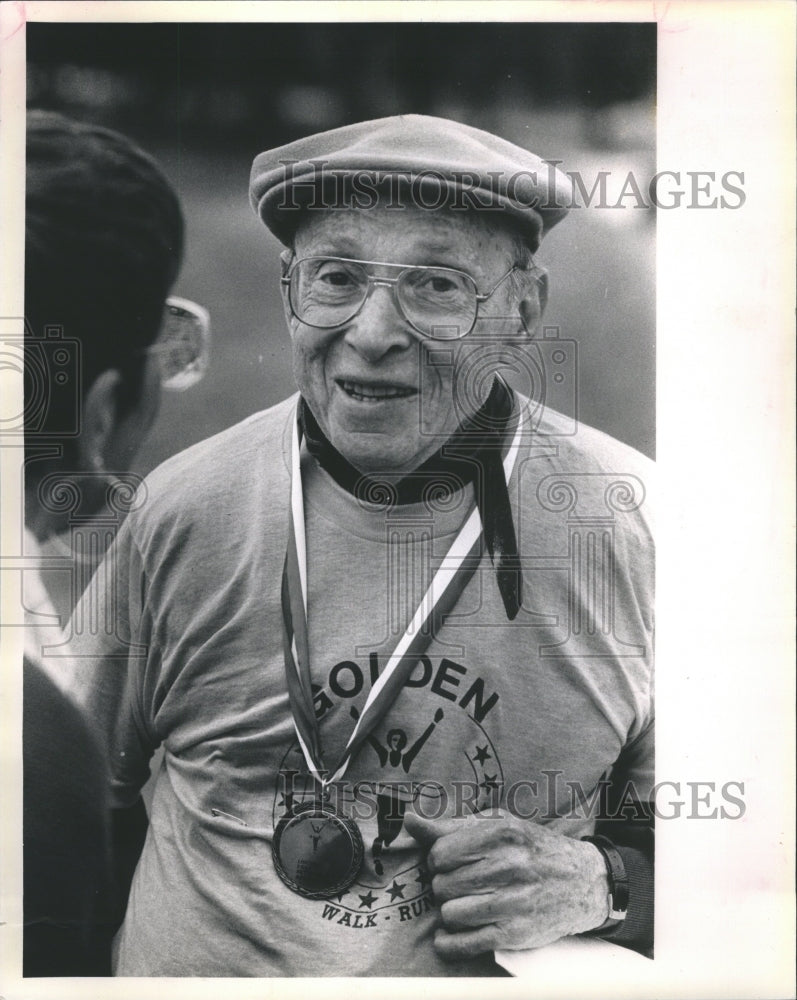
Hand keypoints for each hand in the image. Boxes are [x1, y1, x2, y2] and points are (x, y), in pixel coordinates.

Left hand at [403, 810, 608, 957]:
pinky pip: (465, 944)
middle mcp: (508, 865)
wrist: (584, 881)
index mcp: (501, 832)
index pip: (440, 853)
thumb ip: (450, 825)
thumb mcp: (498, 825)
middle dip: (444, 886)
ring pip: (450, 914)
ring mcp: (513, 901)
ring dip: (450, 912)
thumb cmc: (532, 849)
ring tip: (464, 904)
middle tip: (459, 885)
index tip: (449, 863)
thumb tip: (409, 820)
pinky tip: (450, 936)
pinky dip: (450, 944)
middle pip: (443, 884)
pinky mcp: (516, 933)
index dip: (438, 860)